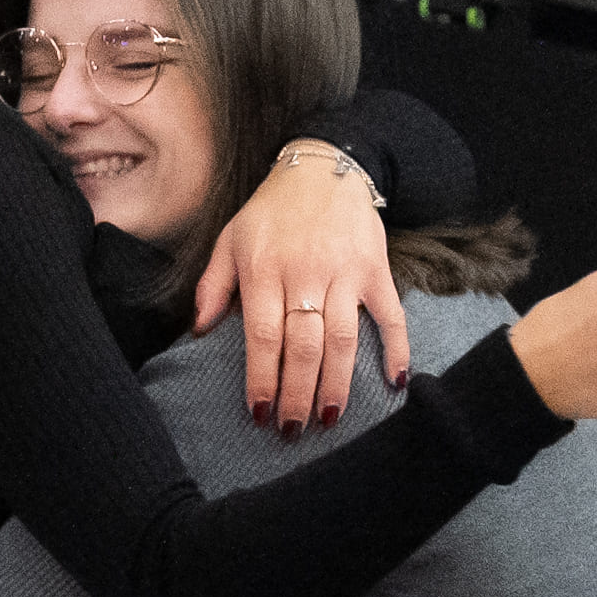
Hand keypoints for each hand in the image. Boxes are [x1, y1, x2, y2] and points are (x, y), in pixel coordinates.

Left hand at [196, 148, 410, 434]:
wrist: (324, 167)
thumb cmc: (271, 212)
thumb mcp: (230, 239)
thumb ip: (213, 285)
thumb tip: (200, 330)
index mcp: (265, 271)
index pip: (263, 337)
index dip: (262, 379)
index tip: (258, 414)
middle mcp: (305, 274)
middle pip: (303, 346)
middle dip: (297, 394)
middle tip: (293, 430)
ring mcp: (344, 273)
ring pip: (342, 339)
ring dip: (337, 384)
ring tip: (328, 419)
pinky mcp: (375, 270)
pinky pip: (390, 316)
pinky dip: (396, 349)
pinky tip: (394, 383)